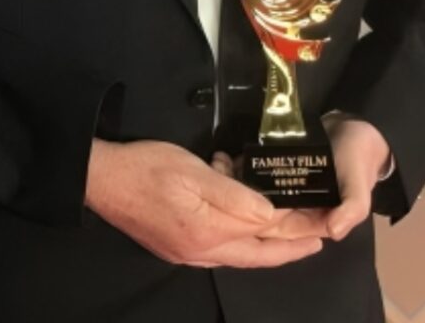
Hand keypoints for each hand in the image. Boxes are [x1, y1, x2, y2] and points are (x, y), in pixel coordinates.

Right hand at [85, 139, 323, 267]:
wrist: (101, 180)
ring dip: (270, 248)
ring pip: (240, 256)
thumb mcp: (193, 171)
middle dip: (291, 248)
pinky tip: (250, 236)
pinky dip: (244, 245)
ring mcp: (187, 253)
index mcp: (209, 233)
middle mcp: (201, 252)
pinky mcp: (177, 248)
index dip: (295, 228)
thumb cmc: (147, 167)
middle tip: (320, 241)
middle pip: (257, 255)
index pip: (264, 232)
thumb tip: (269, 214)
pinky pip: (221, 252)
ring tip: (294, 240)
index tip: (323, 225)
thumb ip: (233, 195)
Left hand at [232, 118, 390, 243]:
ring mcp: (285, 185)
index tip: (239, 207)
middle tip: (221, 177)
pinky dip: (242, 165)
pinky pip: (257, 170)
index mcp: (313, 219)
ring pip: (256, 190)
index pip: (285, 230)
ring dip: (237, 181)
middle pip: (263, 209)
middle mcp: (295, 206)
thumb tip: (333, 232)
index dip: (262, 222)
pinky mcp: (279, 166)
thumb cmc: (359, 161)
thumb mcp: (359, 188)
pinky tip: (226, 156)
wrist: (358, 127)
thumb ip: (351, 210)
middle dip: (241, 198)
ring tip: (219, 163)